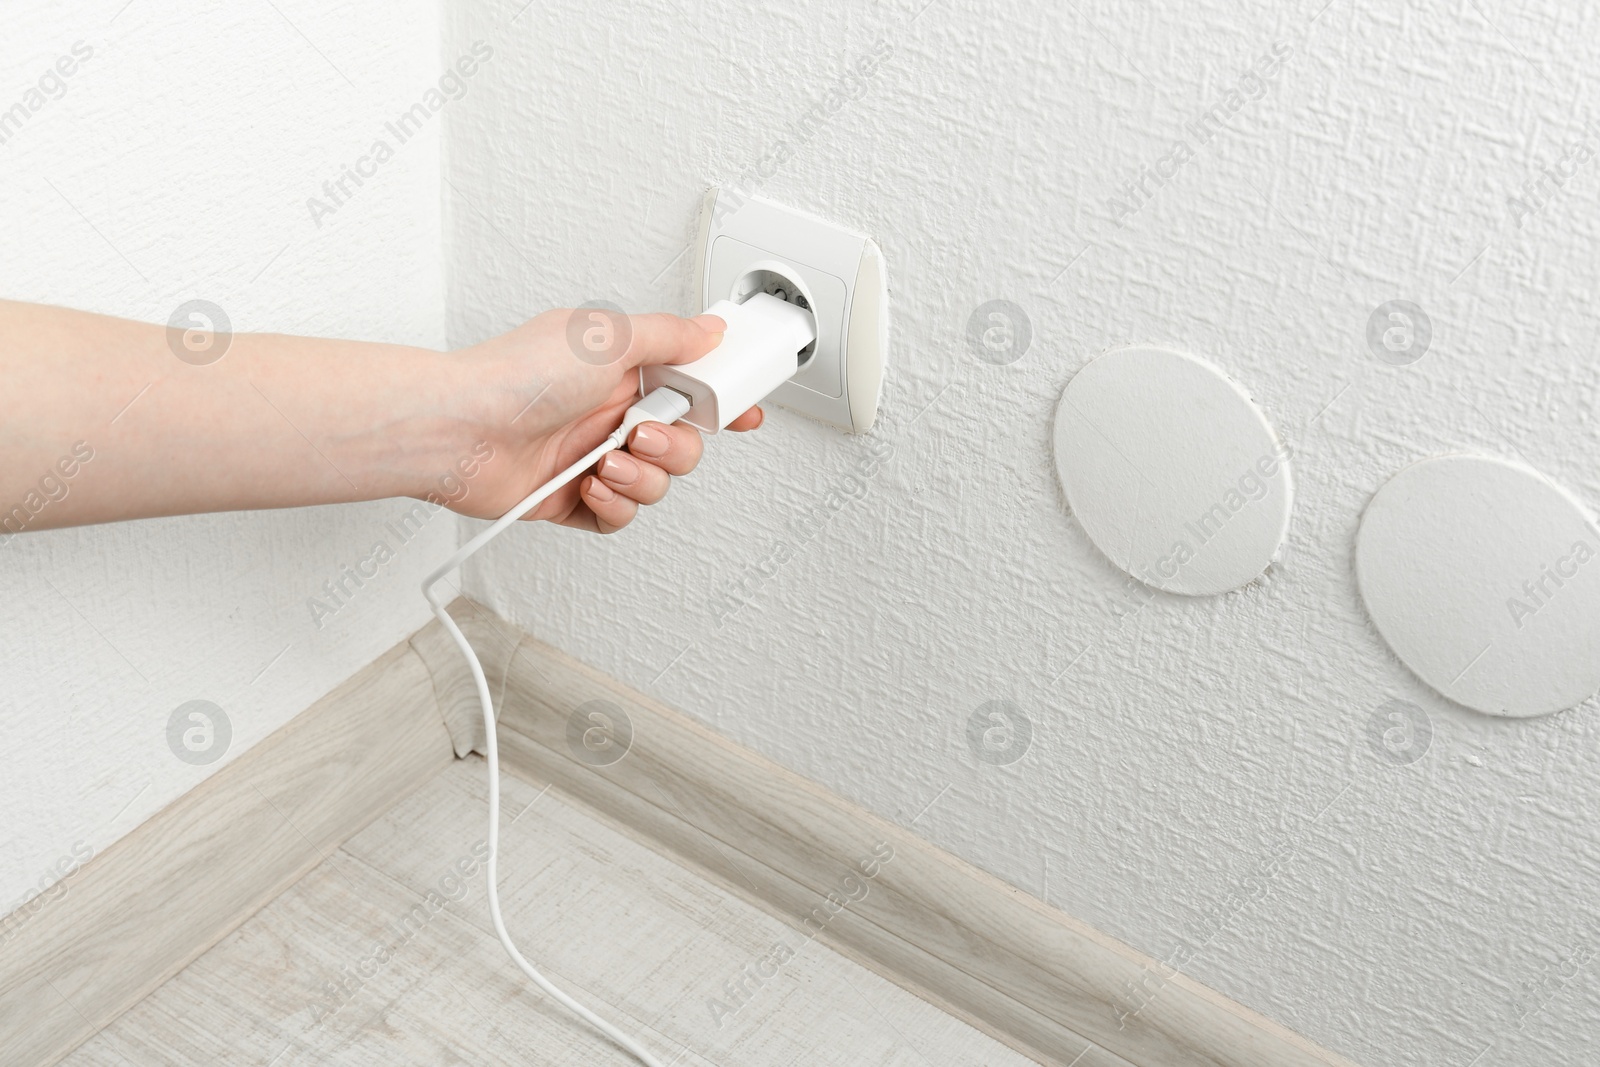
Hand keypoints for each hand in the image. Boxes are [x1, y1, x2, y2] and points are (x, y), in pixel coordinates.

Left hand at [442, 308, 762, 531]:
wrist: (458, 430)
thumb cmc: (515, 377)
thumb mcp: (606, 337)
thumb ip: (669, 335)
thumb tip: (709, 329)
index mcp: (621, 368)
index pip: (689, 383)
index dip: (721, 398)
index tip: (746, 409)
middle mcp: (609, 412)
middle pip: (685, 441)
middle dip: (677, 444)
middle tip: (645, 431)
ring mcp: (592, 457)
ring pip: (657, 482)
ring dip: (642, 476)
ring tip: (606, 461)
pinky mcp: (573, 498)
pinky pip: (621, 515)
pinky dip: (615, 505)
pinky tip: (591, 486)